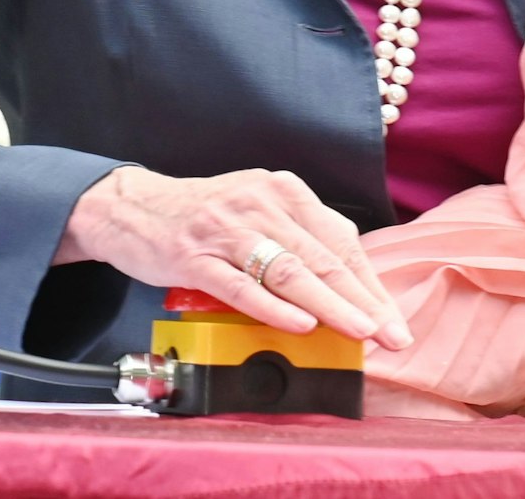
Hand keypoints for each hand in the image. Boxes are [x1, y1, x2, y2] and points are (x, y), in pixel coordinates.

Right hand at [56, 165, 411, 349]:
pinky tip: (300, 324)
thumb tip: (346, 290)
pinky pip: (241, 286)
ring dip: (329, 305)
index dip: (369, 283)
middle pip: (321, 257)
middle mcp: (260, 203)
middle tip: (390, 335)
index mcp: (283, 190)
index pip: (339, 240)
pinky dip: (273, 307)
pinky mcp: (195, 256)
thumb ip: (297, 240)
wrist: (131, 207)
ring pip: (288, 270)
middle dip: (361, 300)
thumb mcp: (256, 212)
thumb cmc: (204, 216)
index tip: (392, 319)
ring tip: (359, 330)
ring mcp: (227, 229)